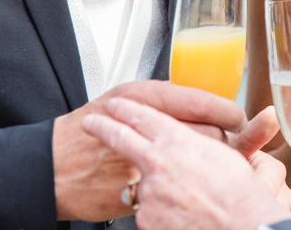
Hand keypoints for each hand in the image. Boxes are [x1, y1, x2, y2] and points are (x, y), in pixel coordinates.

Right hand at [53, 80, 245, 220]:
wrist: (52, 165)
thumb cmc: (89, 127)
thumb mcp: (125, 97)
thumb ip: (163, 98)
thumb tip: (205, 100)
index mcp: (142, 99)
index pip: (200, 103)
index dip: (226, 111)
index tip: (238, 117)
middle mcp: (144, 129)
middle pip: (206, 134)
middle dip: (219, 140)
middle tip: (224, 142)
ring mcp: (140, 164)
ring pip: (193, 165)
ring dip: (203, 165)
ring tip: (202, 164)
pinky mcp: (135, 194)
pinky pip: (173, 193)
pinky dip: (182, 190)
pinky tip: (181, 186)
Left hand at [82, 97, 290, 229]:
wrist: (240, 226)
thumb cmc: (239, 194)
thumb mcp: (224, 154)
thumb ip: (201, 142)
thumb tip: (195, 138)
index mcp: (177, 141)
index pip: (142, 116)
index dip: (126, 109)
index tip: (115, 106)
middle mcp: (157, 163)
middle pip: (121, 138)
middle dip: (103, 128)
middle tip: (91, 123)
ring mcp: (148, 192)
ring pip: (140, 181)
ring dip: (150, 184)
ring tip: (178, 194)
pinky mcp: (146, 218)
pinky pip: (148, 209)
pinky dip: (159, 210)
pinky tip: (179, 213)